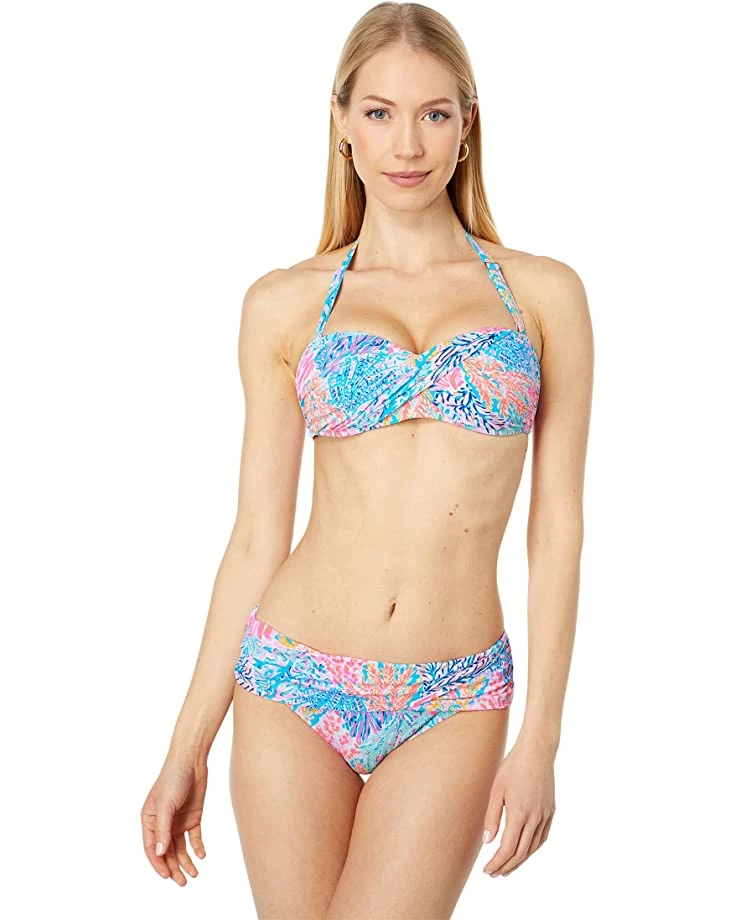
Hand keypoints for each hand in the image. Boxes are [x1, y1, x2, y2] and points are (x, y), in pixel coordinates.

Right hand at [140, 754, 207, 884]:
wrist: (192, 760)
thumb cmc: (173, 778)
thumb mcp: (166, 805)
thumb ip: (163, 830)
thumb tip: (160, 853)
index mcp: (149, 820)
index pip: (151, 848)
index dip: (158, 863)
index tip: (167, 876)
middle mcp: (163, 824)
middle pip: (166, 852)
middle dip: (173, 867)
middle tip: (182, 882)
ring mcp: (178, 821)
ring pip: (180, 848)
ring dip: (186, 861)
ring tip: (193, 875)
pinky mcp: (193, 817)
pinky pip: (194, 837)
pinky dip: (197, 847)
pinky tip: (201, 856)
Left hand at [481, 738, 555, 876]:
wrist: (537, 751)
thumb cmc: (513, 766)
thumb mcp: (496, 790)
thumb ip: (492, 816)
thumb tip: (488, 841)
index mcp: (519, 814)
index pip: (507, 849)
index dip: (497, 863)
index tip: (487, 870)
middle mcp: (535, 819)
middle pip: (521, 853)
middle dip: (506, 866)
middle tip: (494, 874)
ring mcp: (545, 815)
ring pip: (533, 848)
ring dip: (520, 861)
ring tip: (507, 867)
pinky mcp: (551, 811)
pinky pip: (542, 837)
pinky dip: (532, 849)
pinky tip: (525, 851)